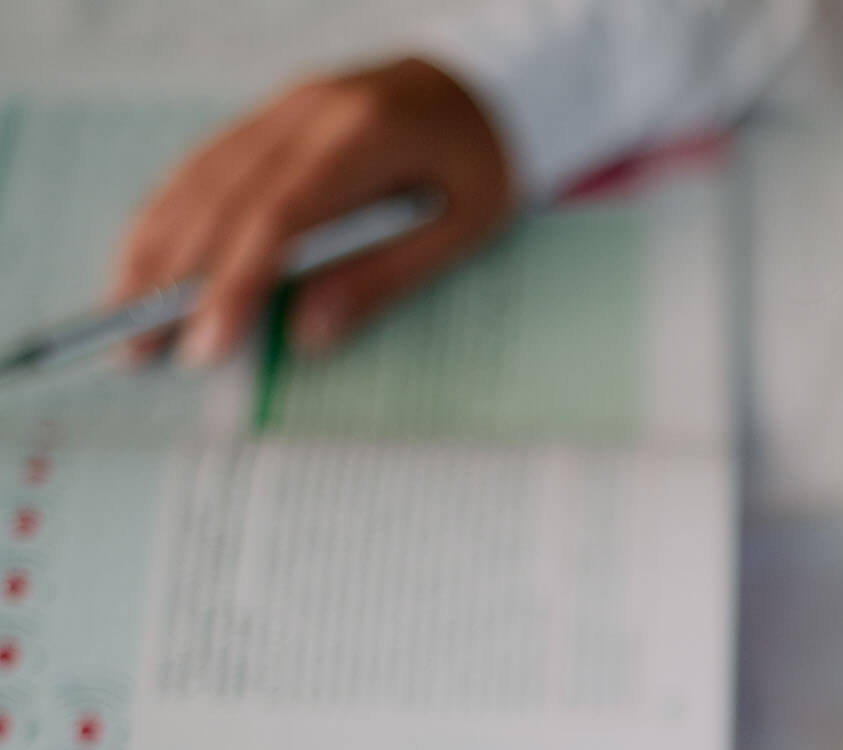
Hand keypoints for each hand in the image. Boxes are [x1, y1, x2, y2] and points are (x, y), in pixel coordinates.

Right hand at [107, 57, 514, 364]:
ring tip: (122, 310)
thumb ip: (383, 278)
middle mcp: (307, 110)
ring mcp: (284, 106)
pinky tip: (144, 253)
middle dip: (173, 277)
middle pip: (221, 197)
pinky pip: (207, 162)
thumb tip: (308, 336)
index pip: (278, 216)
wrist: (492, 84)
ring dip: (154, 244)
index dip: (234, 283)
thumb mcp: (461, 231)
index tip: (205, 343)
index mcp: (361, 136)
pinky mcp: (273, 115)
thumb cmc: (486, 165)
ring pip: (198, 175)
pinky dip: (170, 210)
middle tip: (137, 345)